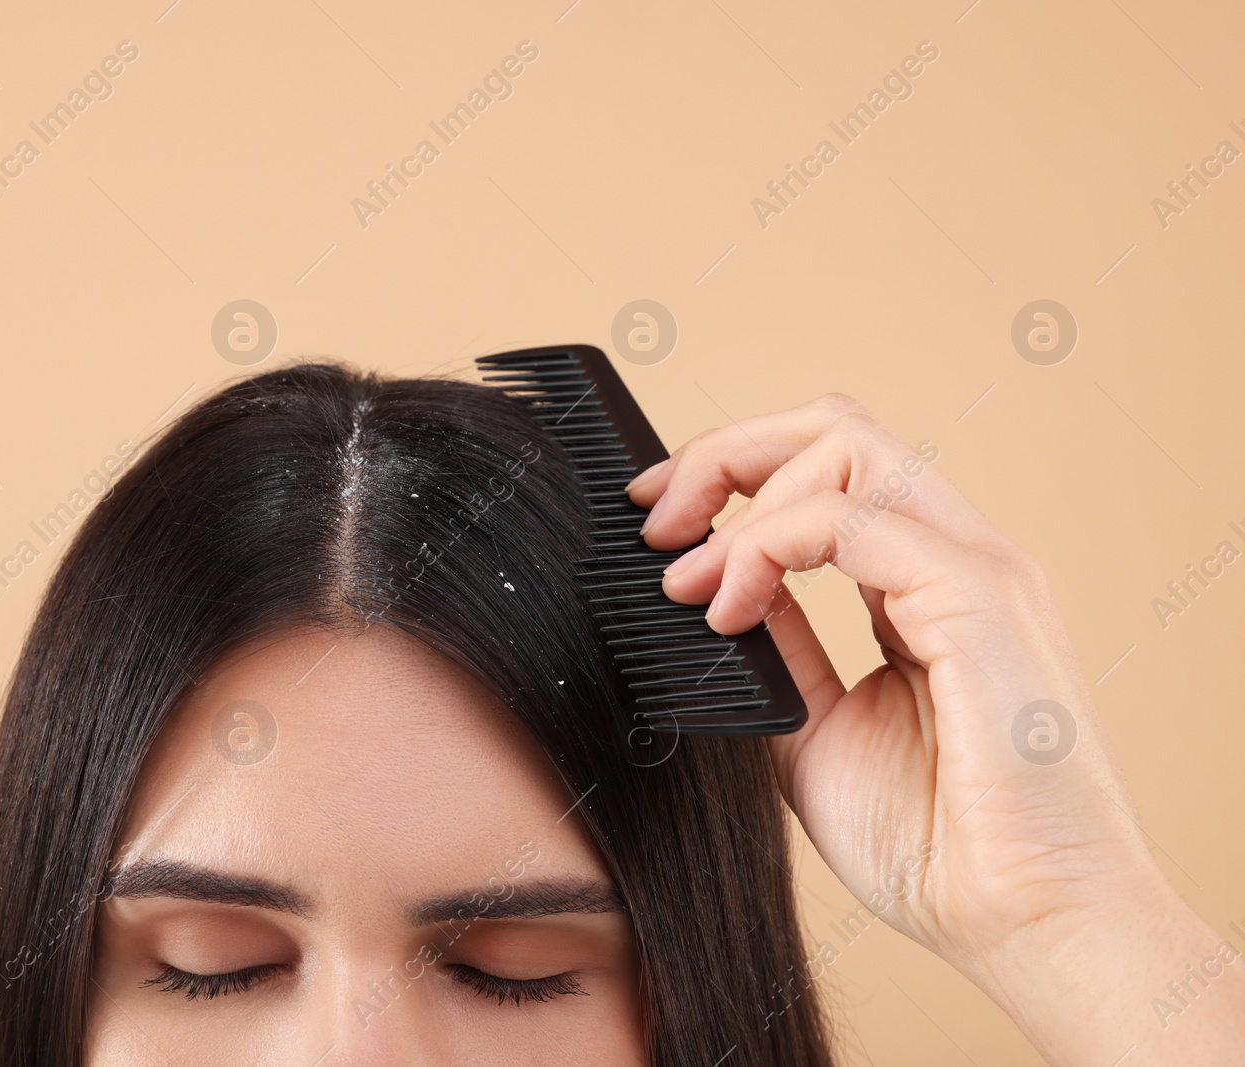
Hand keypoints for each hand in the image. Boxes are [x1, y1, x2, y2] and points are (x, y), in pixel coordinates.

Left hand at [625, 393, 1244, 1065]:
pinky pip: (852, 517)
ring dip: (738, 492)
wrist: (1019, 923)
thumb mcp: (813, 725)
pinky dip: (766, 544)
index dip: (732, 473)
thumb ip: (774, 649)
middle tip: (655, 520)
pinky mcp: (979, 594)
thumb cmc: (933, 845)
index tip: (658, 521)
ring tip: (683, 581)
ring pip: (846, 443)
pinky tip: (727, 607)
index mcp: (924, 585)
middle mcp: (954, 558)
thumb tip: (708, 592)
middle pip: (835, 427)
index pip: (829, 472)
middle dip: (726, 451)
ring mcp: (974, 568)